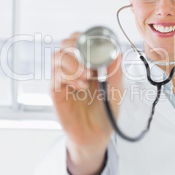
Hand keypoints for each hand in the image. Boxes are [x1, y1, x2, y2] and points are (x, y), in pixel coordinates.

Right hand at [51, 32, 122, 174]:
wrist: (97, 136)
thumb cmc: (105, 111)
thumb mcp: (116, 91)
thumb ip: (115, 73)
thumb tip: (117, 52)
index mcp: (87, 64)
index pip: (78, 40)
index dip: (84, 37)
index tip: (98, 44)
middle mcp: (72, 69)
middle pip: (65, 44)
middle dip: (77, 46)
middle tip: (91, 58)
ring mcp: (63, 80)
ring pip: (57, 57)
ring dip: (73, 62)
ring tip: (88, 76)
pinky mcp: (56, 94)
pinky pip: (56, 77)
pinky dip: (69, 77)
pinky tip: (82, 86)